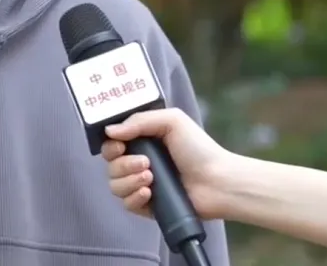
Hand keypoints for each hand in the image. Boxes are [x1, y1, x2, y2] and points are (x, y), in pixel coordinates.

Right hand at [100, 108, 232, 220]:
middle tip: (145, 163)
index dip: (111, 146)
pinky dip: (134, 198)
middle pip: (110, 166)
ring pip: (115, 186)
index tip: (120, 146)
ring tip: (150, 179)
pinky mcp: (148, 206)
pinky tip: (149, 193)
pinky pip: (126, 204)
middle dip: (122, 164)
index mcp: (143, 141)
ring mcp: (142, 185)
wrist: (217, 181)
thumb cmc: (198, 148)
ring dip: (129, 181)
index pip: (112, 144)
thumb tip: (109, 131)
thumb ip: (139, 121)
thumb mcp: (172, 121)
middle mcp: (139, 162)